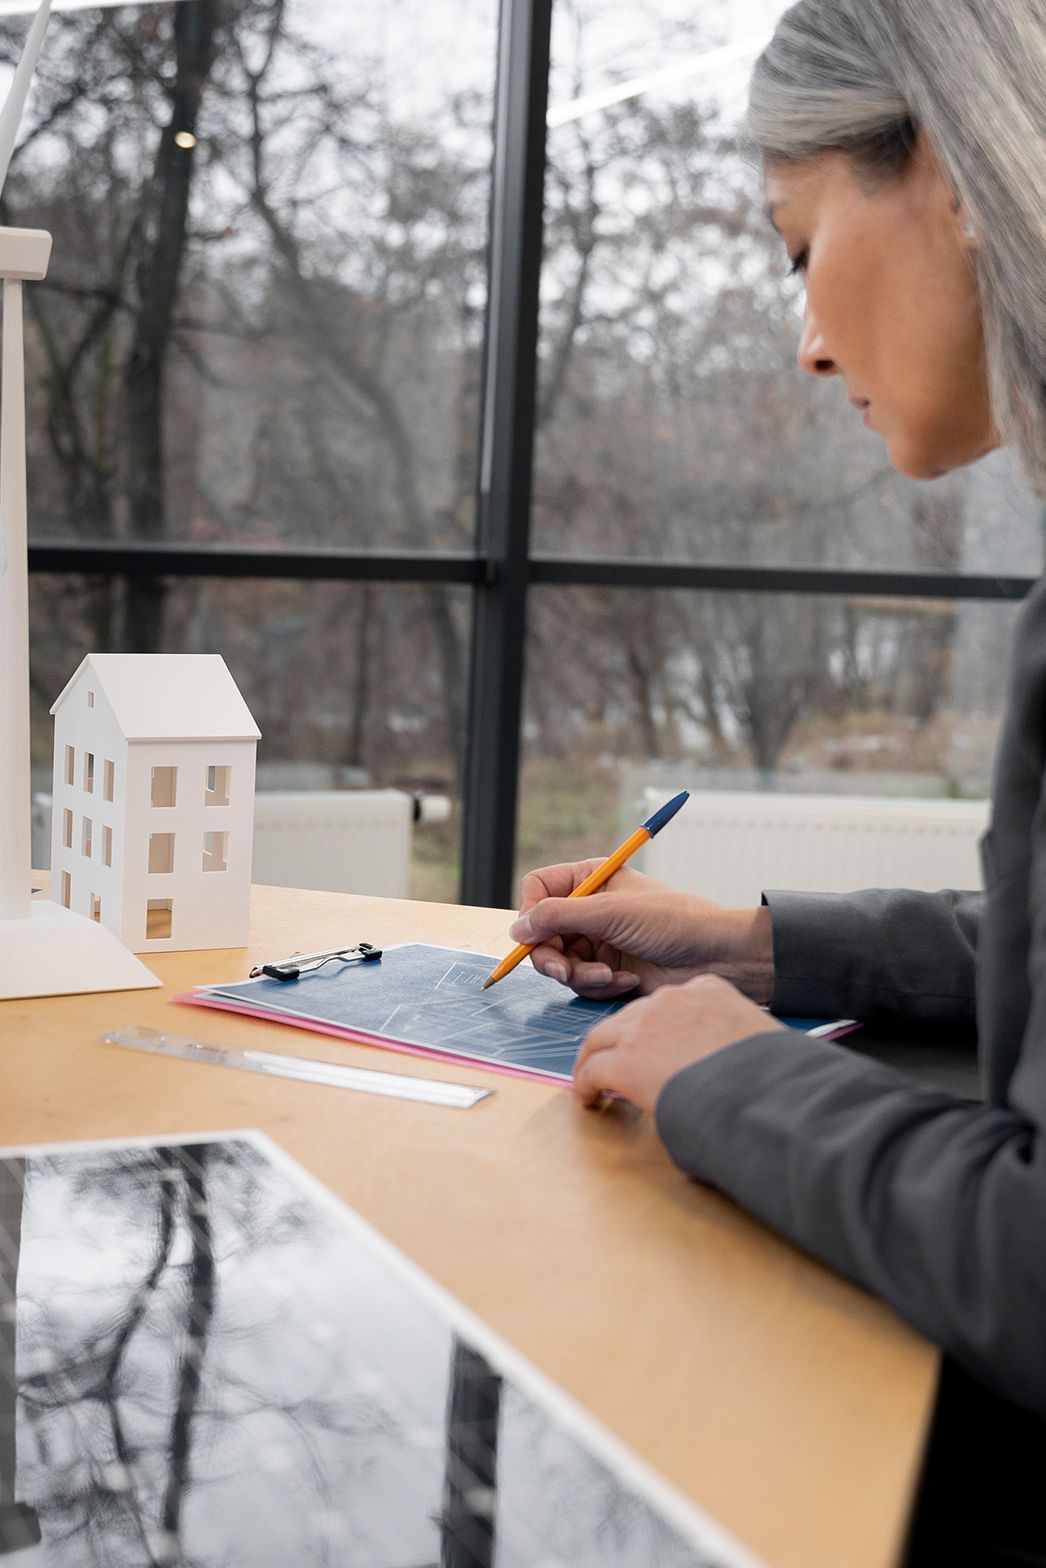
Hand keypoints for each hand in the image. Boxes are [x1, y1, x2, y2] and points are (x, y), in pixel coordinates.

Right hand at [510, 861, 773, 1002]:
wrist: (717, 957)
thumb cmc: (673, 921)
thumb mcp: (611, 912)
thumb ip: (559, 917)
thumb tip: (517, 929)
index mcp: (591, 879)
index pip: (538, 890)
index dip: (531, 913)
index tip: (535, 934)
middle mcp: (589, 909)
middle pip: (541, 933)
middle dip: (552, 956)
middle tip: (564, 970)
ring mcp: (597, 941)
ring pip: (558, 963)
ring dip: (579, 975)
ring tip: (608, 976)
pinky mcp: (608, 970)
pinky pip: (582, 983)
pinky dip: (599, 985)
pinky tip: (627, 981)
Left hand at [573, 974, 786, 1110]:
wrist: (768, 1093)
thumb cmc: (776, 1075)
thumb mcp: (759, 1038)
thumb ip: (733, 1038)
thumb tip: (731, 1064)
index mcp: (709, 990)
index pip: (668, 1003)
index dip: (655, 1028)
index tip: (654, 1046)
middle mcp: (673, 1000)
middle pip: (628, 1016)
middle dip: (618, 1040)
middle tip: (612, 1063)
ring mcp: (646, 1026)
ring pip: (601, 1037)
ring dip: (595, 1058)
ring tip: (594, 1080)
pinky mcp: (627, 1060)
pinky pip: (593, 1070)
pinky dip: (586, 1084)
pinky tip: (590, 1099)